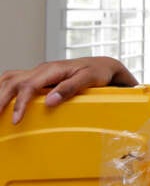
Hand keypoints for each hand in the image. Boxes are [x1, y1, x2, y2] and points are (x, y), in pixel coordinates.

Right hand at [0, 57, 137, 123]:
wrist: (103, 65)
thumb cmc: (98, 72)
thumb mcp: (89, 79)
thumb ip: (69, 89)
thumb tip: (50, 102)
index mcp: (51, 70)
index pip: (28, 86)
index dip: (20, 104)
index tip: (16, 120)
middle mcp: (41, 69)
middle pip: (12, 82)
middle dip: (0, 99)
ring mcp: (39, 73)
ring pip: (10, 79)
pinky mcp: (40, 77)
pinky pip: (16, 80)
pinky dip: (4, 88)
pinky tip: (2, 98)